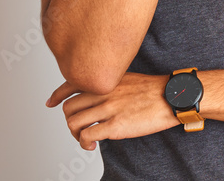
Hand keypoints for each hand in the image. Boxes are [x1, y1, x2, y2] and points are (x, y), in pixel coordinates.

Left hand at [46, 72, 181, 150]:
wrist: (172, 97)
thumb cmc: (154, 89)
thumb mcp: (128, 77)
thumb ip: (110, 84)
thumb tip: (99, 95)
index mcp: (106, 80)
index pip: (71, 84)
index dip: (57, 95)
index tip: (51, 102)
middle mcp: (103, 92)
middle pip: (68, 106)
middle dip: (69, 120)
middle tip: (79, 128)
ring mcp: (108, 109)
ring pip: (73, 122)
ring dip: (75, 134)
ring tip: (86, 139)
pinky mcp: (115, 126)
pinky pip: (87, 135)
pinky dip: (84, 143)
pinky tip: (93, 145)